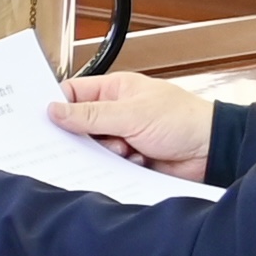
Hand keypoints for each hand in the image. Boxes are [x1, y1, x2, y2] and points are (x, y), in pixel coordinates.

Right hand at [49, 70, 214, 172]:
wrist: (213, 151)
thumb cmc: (184, 120)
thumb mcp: (131, 114)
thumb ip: (90, 115)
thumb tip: (54, 110)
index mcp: (115, 90)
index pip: (73, 93)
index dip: (56, 105)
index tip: (43, 120)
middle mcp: (116, 111)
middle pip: (80, 123)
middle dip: (81, 135)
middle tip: (83, 142)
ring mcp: (123, 135)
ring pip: (93, 147)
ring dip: (104, 152)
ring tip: (124, 149)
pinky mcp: (130, 158)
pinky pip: (108, 164)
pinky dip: (116, 165)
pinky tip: (134, 160)